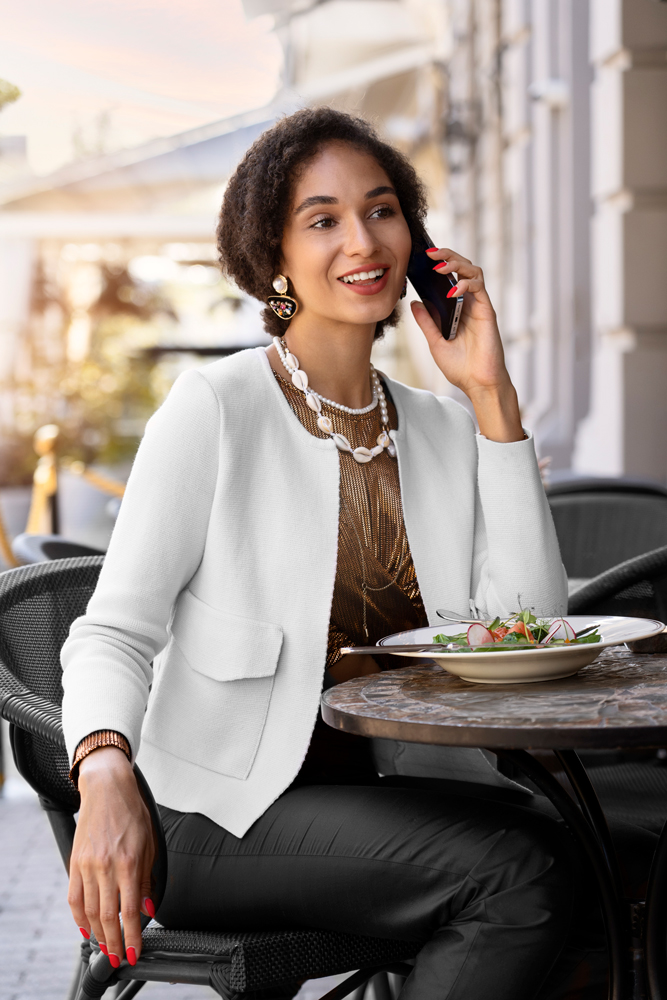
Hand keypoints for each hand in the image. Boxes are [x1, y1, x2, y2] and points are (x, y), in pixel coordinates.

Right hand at [68, 747, 154, 967]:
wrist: (107, 788)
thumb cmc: (132, 812)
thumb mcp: (150, 843)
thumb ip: (147, 879)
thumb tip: (148, 908)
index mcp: (129, 862)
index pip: (131, 910)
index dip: (133, 936)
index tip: (134, 952)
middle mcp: (106, 866)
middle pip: (107, 916)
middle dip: (115, 942)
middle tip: (120, 957)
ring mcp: (88, 865)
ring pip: (89, 911)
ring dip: (98, 934)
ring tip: (106, 947)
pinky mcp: (75, 862)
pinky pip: (74, 897)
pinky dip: (79, 917)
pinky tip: (86, 927)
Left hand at [410, 248, 523, 441]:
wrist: (478, 384)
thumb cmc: (460, 366)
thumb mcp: (435, 342)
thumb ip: (426, 322)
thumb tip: (414, 302)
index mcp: (456, 308)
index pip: (449, 277)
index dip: (438, 263)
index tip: (421, 258)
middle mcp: (469, 303)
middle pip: (462, 267)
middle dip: (447, 255)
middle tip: (429, 254)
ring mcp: (479, 306)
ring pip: (473, 271)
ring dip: (456, 263)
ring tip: (440, 267)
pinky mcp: (487, 311)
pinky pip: (479, 288)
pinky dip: (465, 284)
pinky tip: (452, 290)